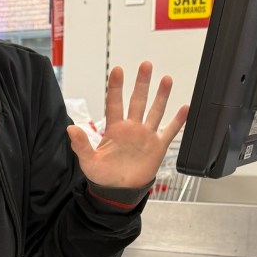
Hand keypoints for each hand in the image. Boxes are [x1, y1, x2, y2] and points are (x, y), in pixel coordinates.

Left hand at [66, 62, 187, 189]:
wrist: (119, 191)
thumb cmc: (103, 176)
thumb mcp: (88, 162)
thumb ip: (81, 145)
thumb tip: (70, 129)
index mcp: (114, 129)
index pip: (114, 103)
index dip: (116, 87)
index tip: (117, 70)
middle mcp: (131, 128)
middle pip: (137, 101)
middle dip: (142, 83)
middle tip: (146, 65)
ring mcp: (145, 136)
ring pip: (155, 111)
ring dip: (161, 96)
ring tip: (166, 79)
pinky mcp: (157, 147)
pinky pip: (169, 131)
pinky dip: (178, 121)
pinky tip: (185, 108)